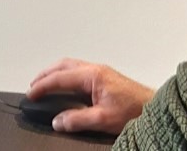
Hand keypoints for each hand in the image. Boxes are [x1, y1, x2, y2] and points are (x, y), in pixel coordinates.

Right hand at [28, 57, 154, 134]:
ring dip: (55, 73)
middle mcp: (96, 69)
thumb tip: (57, 121)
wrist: (154, 107)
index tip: (31, 94)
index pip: (60, 78)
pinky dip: (65, 75)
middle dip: (45, 75)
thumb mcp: (103, 119)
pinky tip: (65, 85)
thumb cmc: (135, 110)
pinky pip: (78, 70)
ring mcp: (101, 71)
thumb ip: (77, 119)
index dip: (42, 86)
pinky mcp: (105, 76)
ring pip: (70, 65)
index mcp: (93, 75)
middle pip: (62, 65)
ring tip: (44, 84)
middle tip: (33, 86)